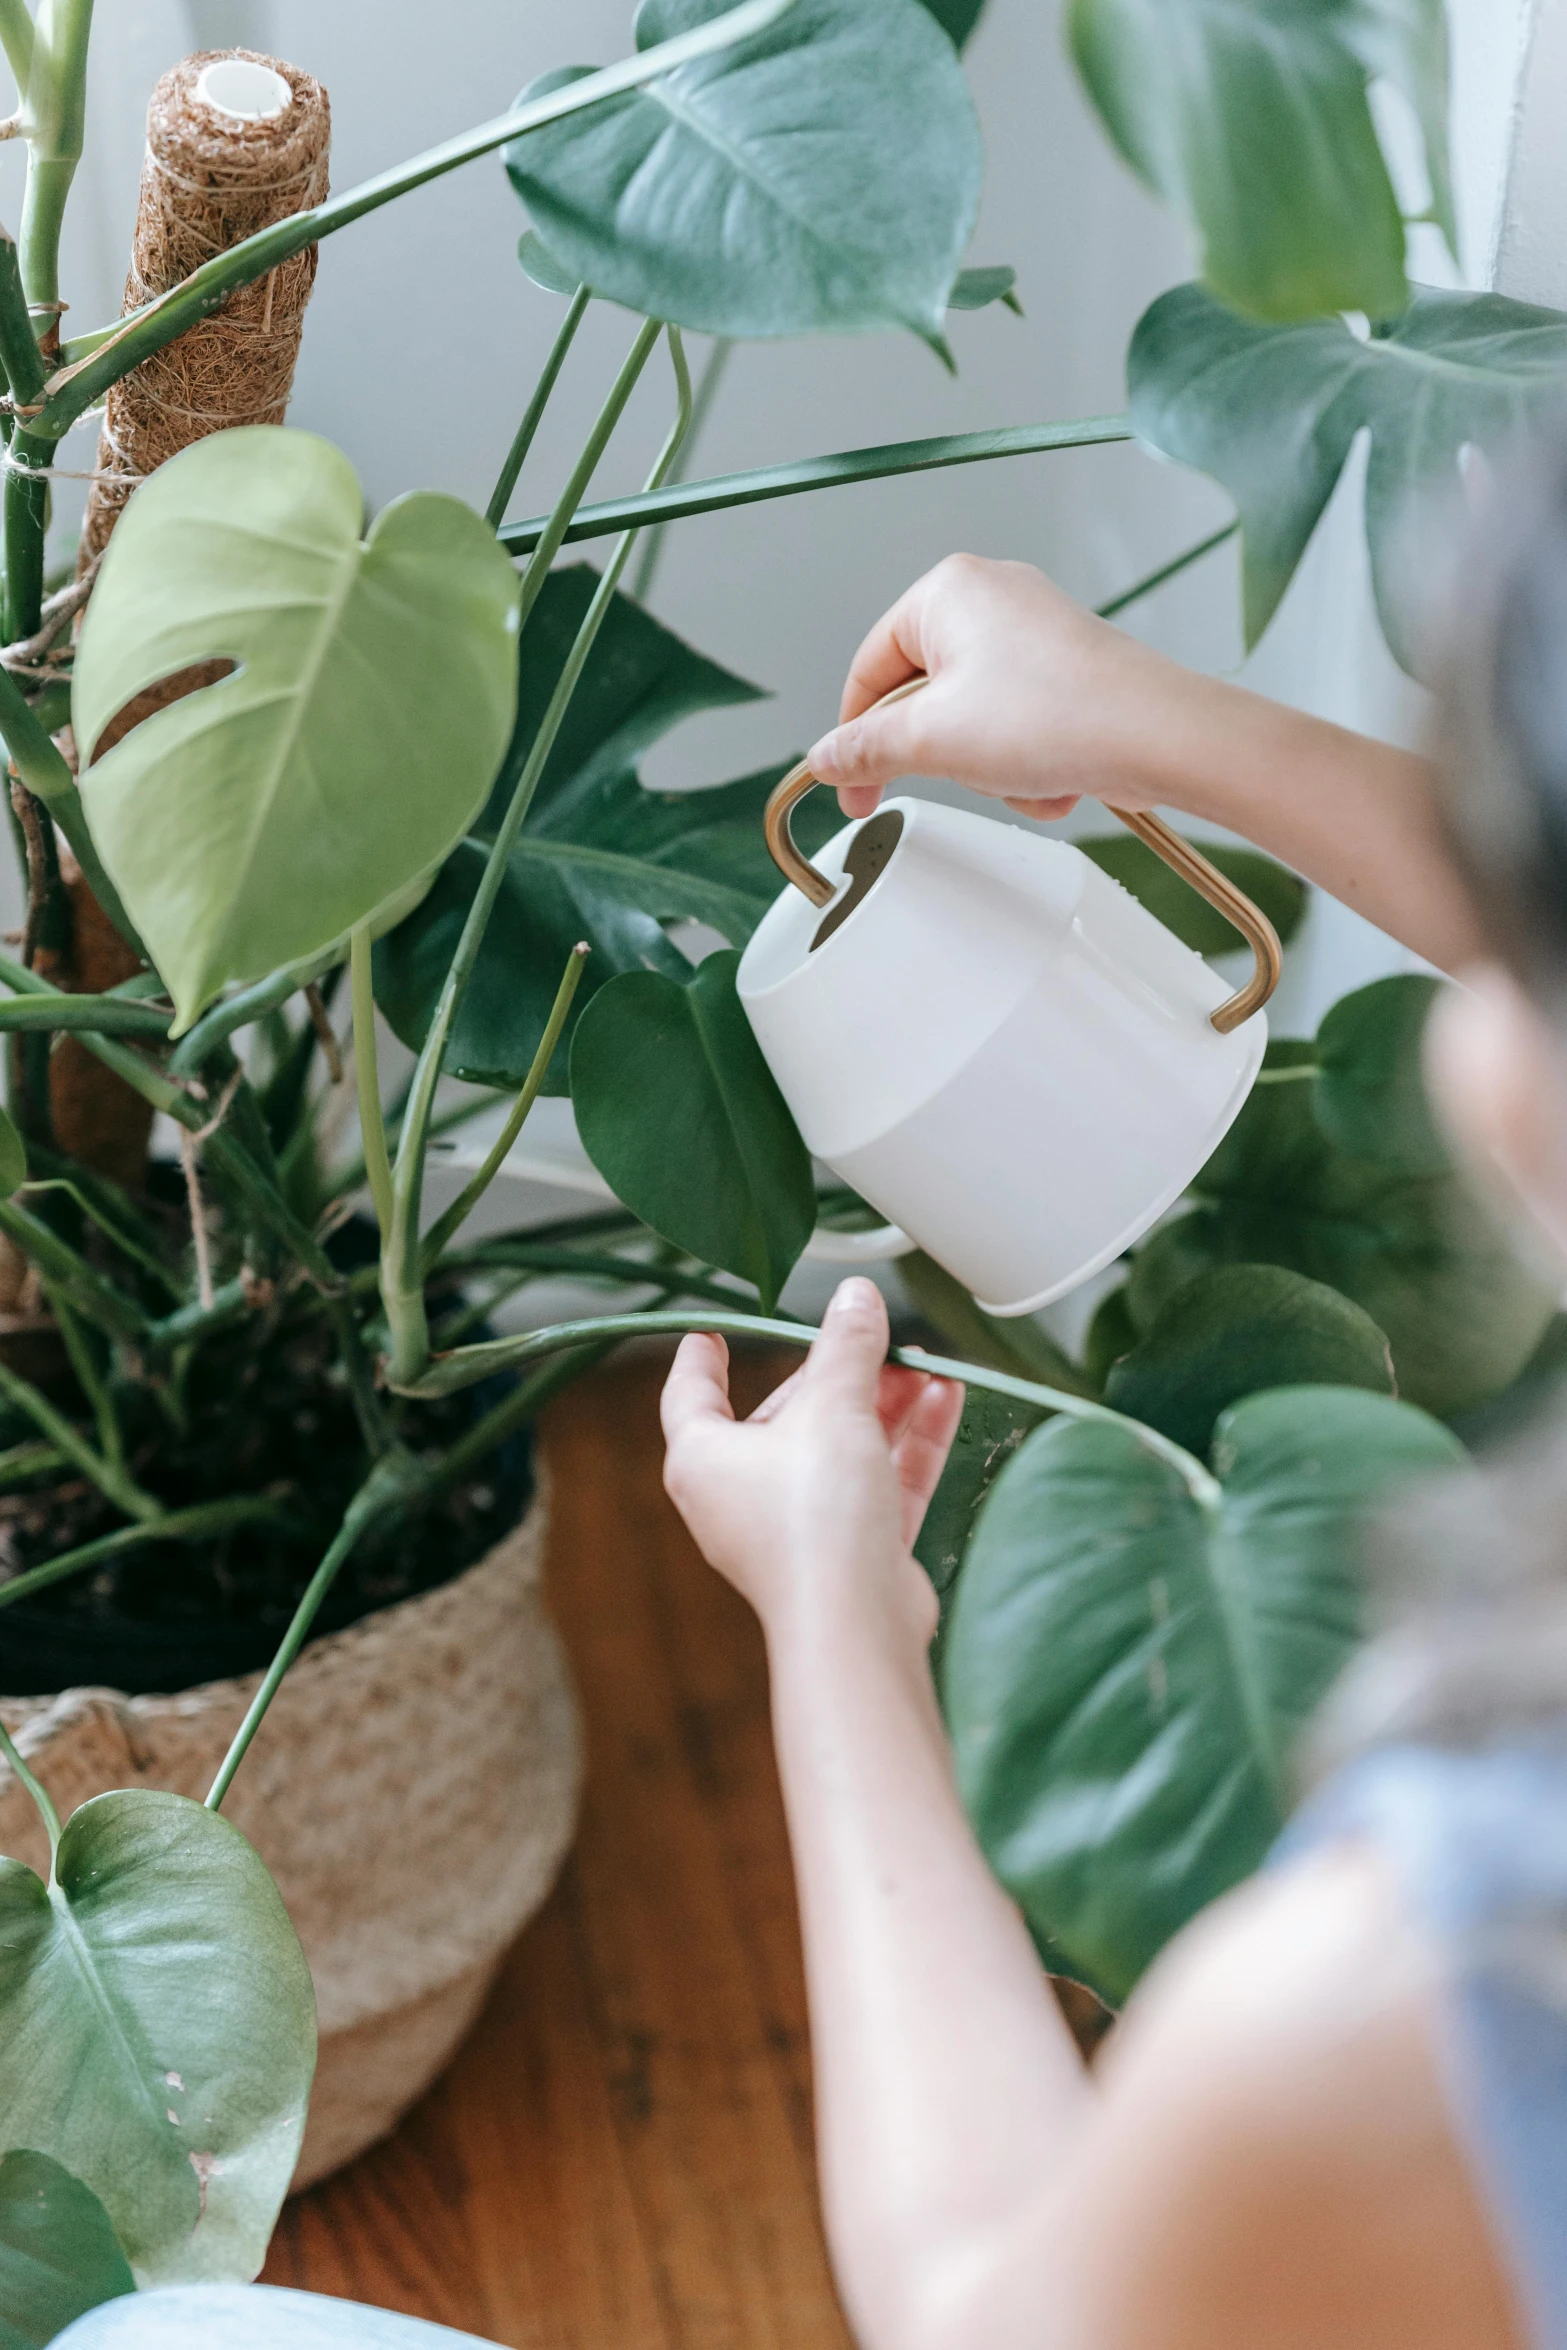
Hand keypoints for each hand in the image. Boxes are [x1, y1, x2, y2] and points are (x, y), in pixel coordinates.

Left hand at [660, 1277, 963, 1650]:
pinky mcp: (852, 1554)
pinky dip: (908, 1444)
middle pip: (785, 1416)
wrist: (856, 1626)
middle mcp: (743, 1498)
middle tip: (874, 1335)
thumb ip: (847, 1348)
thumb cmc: (815, 1521)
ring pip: (841, 1448)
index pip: (690, 1396)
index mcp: (704, 1462)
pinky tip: (944, 1402)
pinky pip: (879, 1484)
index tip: (712, 1334)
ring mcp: (799, 1528)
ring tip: (925, 1364)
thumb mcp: (834, 1409)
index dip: (701, 1361)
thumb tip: (857, 1300)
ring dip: (884, 1403)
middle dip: (837, 1374)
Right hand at [804, 553, 1195, 821]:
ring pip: (971, 721)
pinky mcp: (1066, 670)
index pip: (869, 669)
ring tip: (1021, 773)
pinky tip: (1053, 777)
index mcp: (947, 591)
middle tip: (955, 780)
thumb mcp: (933, 740)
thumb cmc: (1058, 715)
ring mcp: (1033, 632)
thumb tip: (829, 757)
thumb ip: (865, 749)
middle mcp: (991, 598)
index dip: (854, 737)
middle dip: (944, 754)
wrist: (1157, 736)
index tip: (852, 786)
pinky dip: (1027, 764)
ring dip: (990, 768)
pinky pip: (1017, 726)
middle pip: (922, 698)